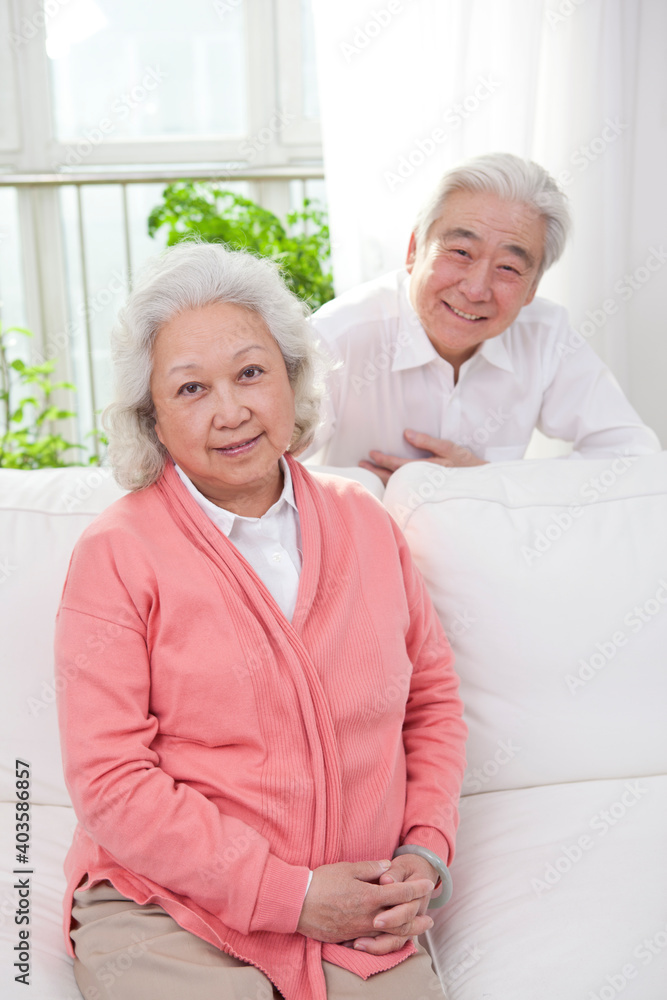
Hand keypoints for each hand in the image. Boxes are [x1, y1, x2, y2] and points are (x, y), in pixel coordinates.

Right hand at [296, 859, 434, 945]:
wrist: (297, 904)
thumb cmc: (321, 882)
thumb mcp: (347, 868)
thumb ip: (370, 868)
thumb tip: (388, 867)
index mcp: (368, 896)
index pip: (400, 893)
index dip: (416, 888)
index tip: (428, 884)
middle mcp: (367, 917)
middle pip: (401, 919)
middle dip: (418, 917)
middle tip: (431, 916)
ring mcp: (359, 930)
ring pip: (390, 934)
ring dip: (407, 931)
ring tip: (418, 930)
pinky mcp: (350, 938)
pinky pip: (374, 941)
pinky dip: (388, 939)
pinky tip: (392, 936)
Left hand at [359, 429, 486, 484]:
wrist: (482, 490)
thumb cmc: (468, 468)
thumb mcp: (450, 449)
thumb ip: (428, 442)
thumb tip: (407, 434)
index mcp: (424, 471)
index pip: (397, 466)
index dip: (382, 460)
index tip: (370, 454)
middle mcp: (421, 484)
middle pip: (392, 479)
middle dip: (376, 472)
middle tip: (361, 466)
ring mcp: (423, 494)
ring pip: (397, 488)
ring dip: (382, 481)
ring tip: (370, 475)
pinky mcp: (427, 500)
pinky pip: (405, 495)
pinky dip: (393, 491)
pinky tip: (387, 488)